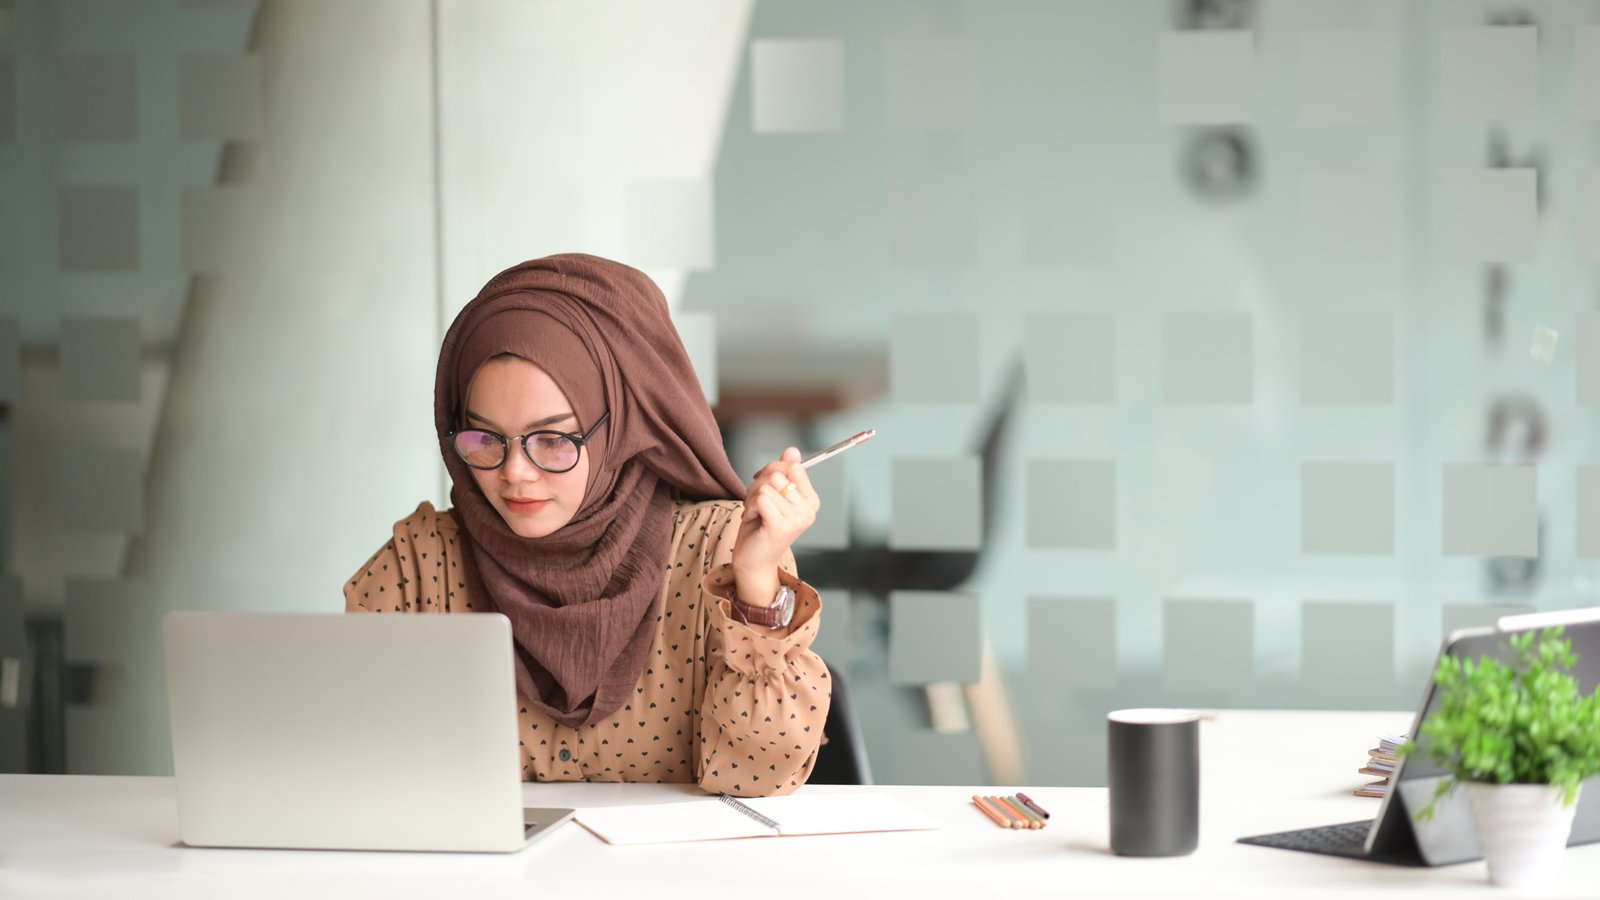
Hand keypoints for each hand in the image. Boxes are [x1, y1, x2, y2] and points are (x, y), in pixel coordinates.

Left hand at [731, 447, 819, 603]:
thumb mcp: (773, 495)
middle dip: (758, 485)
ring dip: (752, 498)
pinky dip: (750, 507)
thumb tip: (792, 450)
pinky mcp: (781, 526)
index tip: (765, 487)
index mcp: (811, 500)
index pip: (793, 466)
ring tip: (755, 512)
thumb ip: (783, 472)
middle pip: (778, 475)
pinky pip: (761, 498)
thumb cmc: (761, 527)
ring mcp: (796, 519)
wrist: (754, 560)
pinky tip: (753, 519)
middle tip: (756, 503)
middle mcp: (808, 510)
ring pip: (766, 486)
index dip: (772, 471)